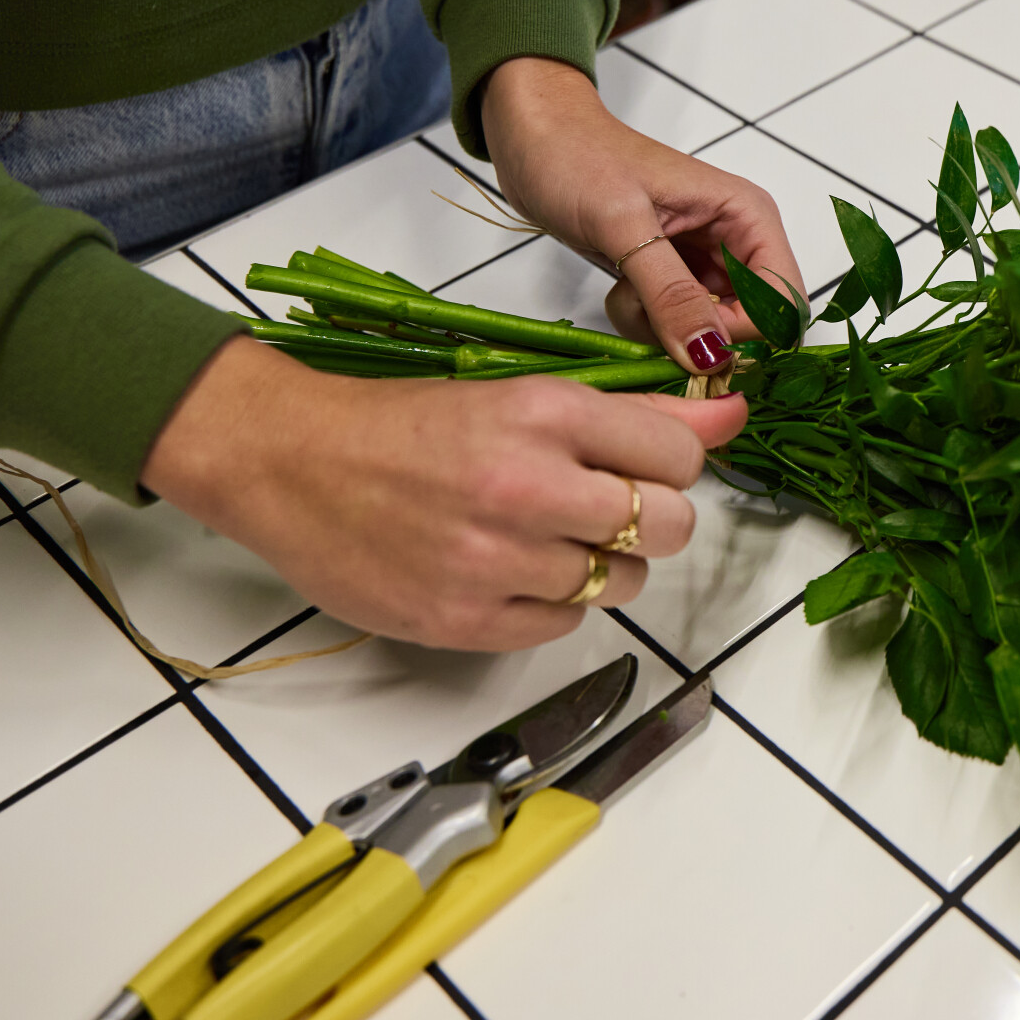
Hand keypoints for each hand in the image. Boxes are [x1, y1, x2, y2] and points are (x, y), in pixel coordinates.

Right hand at [144, 338, 747, 648]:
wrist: (288, 460)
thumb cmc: (401, 423)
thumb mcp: (521, 396)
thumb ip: (634, 415)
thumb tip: (731, 413)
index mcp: (543, 413)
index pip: (680, 456)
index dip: (670, 464)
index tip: (640, 465)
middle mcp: (526, 486)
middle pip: (668, 525)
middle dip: (649, 518)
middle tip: (602, 507)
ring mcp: (494, 561)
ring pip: (623, 582)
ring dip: (602, 564)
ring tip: (544, 536)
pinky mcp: (463, 621)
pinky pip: (565, 624)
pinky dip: (552, 603)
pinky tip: (511, 571)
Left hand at [481, 57, 806, 371]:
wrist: (535, 139)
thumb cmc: (578, 158)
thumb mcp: (624, 225)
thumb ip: (670, 293)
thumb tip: (711, 356)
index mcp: (747, 217)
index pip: (784, 302)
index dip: (744, 331)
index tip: (688, 333)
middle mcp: (736, 242)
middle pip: (750, 325)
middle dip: (697, 334)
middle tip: (646, 307)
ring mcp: (704, 263)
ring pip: (711, 333)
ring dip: (665, 330)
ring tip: (626, 290)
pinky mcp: (673, 278)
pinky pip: (678, 327)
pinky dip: (648, 324)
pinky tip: (621, 290)